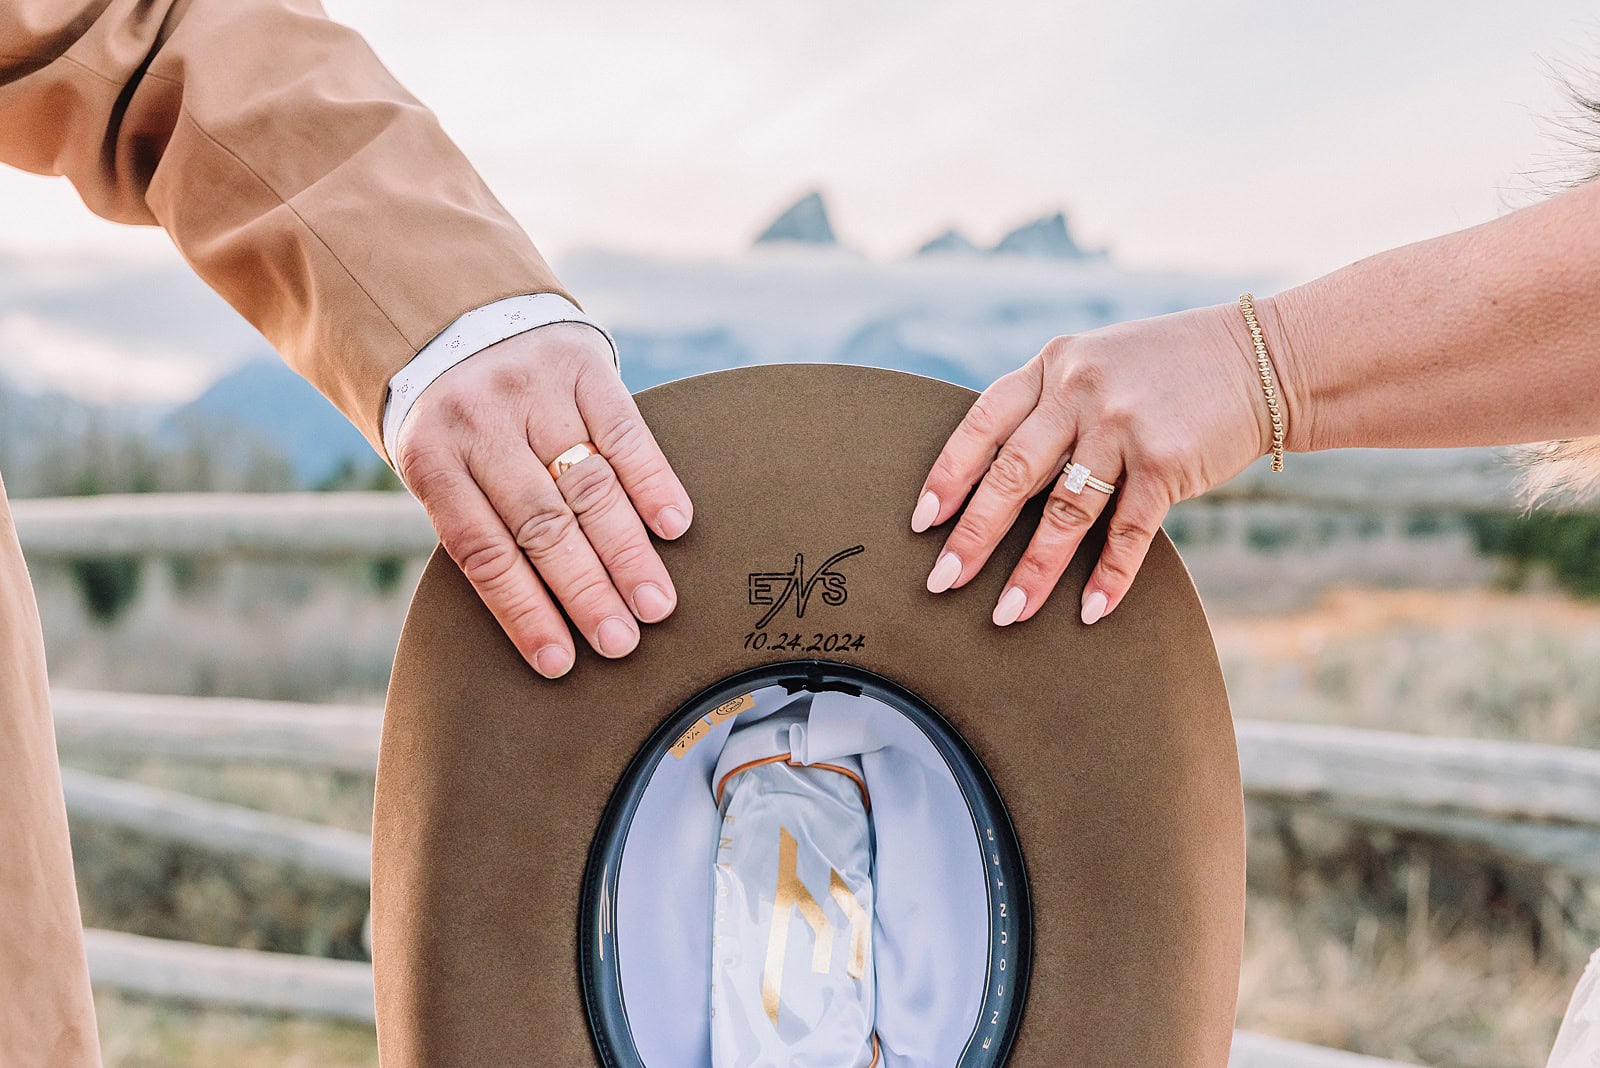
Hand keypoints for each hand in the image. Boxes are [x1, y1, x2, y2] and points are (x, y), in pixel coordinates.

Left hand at [395, 323, 692, 677]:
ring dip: (626, 552)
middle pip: (542, 526)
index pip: (484, 552)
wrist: (451, 309)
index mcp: (431, 456)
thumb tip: (539, 611)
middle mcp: (481, 423)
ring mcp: (533, 392)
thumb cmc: (449, 415)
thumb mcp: (432, 460)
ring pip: (589, 486)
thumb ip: (473, 516)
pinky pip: (624, 430)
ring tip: (655, 605)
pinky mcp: (580, 364)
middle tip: (622, 644)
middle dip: (586, 592)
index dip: (524, 612)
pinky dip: (652, 480)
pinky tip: (673, 526)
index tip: (561, 662)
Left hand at [912, 302, 1278, 625]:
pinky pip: (1127, 532)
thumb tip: (991, 475)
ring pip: (1064, 513)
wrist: (1261, 360)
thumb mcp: (1096, 365)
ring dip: (1033, 570)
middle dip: (972, 536)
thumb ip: (1048, 406)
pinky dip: (1108, 577)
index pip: (982, 424)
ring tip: (1007, 614)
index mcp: (1052, 367)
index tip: (922, 522)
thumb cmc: (1168, 371)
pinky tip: (1090, 612)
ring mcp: (1123, 426)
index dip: (948, 476)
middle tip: (941, 582)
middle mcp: (1079, 391)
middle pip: (1011, 476)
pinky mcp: (1167, 462)